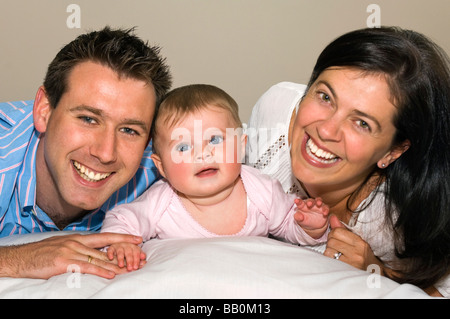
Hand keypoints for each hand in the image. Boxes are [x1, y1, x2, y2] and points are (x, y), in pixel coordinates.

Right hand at [0, 232, 142, 278]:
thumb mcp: (62, 246)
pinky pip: (86, 267)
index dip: (122, 238)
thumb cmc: (41, 254)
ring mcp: (70, 251)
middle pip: (106, 247)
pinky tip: (110, 274)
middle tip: (140, 252)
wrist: (21, 258)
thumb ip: (78, 249)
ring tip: (130, 267)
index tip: (136, 238)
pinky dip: (99, 271)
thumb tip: (93, 254)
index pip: (105, 237)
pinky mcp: (64, 262)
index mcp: (77, 238)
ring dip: (116, 264)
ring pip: (98, 258)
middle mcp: (76, 242)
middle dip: (124, 250)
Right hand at [107, 242, 145, 270]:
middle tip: (130, 268)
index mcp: (133, 246)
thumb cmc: (129, 254)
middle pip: (129, 252)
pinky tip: (111, 258)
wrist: (118, 248)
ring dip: (121, 258)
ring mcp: (119, 246)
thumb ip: (139, 256)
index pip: (136, 252)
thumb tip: (144, 258)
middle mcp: (127, 245)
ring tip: (121, 265)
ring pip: (120, 251)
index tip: (136, 267)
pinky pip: (110, 250)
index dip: (137, 260)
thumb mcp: (134, 255)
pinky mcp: (111, 248)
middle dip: (130, 261)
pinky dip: (110, 253)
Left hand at [294, 197, 328, 237]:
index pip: (300, 202)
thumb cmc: (305, 220)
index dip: (298, 201)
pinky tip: (325, 213)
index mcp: (302, 205)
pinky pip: (326, 208)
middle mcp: (310, 204)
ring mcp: (317, 206)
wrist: (313, 226)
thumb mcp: (300, 220)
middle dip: (310, 201)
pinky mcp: (324, 209)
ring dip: (319, 201)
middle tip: (309, 203)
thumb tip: (298, 216)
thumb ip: (298, 217)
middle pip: (310, 200)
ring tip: (319, 203)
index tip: (296, 201)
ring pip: (319, 201)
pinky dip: (326, 210)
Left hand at [324, 215, 381, 270]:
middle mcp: (356, 252)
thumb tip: (332, 217)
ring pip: (328, 250)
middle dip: (330, 243)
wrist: (372, 275)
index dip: (333, 234)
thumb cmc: (362, 257)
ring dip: (329, 252)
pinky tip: (335, 261)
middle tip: (336, 247)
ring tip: (336, 254)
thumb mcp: (356, 242)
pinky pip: (329, 260)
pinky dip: (329, 259)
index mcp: (360, 243)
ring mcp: (351, 262)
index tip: (336, 238)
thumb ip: (343, 229)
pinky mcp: (344, 270)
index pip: (338, 231)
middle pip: (331, 240)